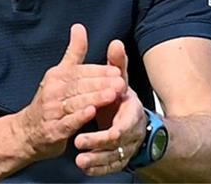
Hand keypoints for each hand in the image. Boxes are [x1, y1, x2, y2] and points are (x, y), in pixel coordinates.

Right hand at [17, 24, 126, 161]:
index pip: (79, 71)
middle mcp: (52, 91)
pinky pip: (67, 122)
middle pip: (79, 86)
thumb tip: (79, 27)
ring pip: (75, 102)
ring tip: (112, 95)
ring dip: (94, 98)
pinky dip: (79, 117)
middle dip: (100, 84)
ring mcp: (51, 111)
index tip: (117, 71)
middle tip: (121, 83)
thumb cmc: (50, 100)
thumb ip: (73, 52)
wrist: (28, 131)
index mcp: (56, 76)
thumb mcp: (60, 74)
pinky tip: (92, 113)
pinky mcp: (53, 130)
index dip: (98, 71)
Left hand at [73, 39, 146, 175]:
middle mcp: (131, 131)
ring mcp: (126, 147)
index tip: (90, 117)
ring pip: (113, 158)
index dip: (110, 124)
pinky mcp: (118, 159)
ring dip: (96, 159)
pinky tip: (84, 167)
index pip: (124, 121)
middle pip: (117, 141)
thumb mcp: (119, 80)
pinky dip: (97, 168)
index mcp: (132, 112)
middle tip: (77, 142)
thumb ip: (116, 64)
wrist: (133, 122)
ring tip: (79, 159)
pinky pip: (110, 167)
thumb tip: (116, 42)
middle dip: (98, 142)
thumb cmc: (121, 99)